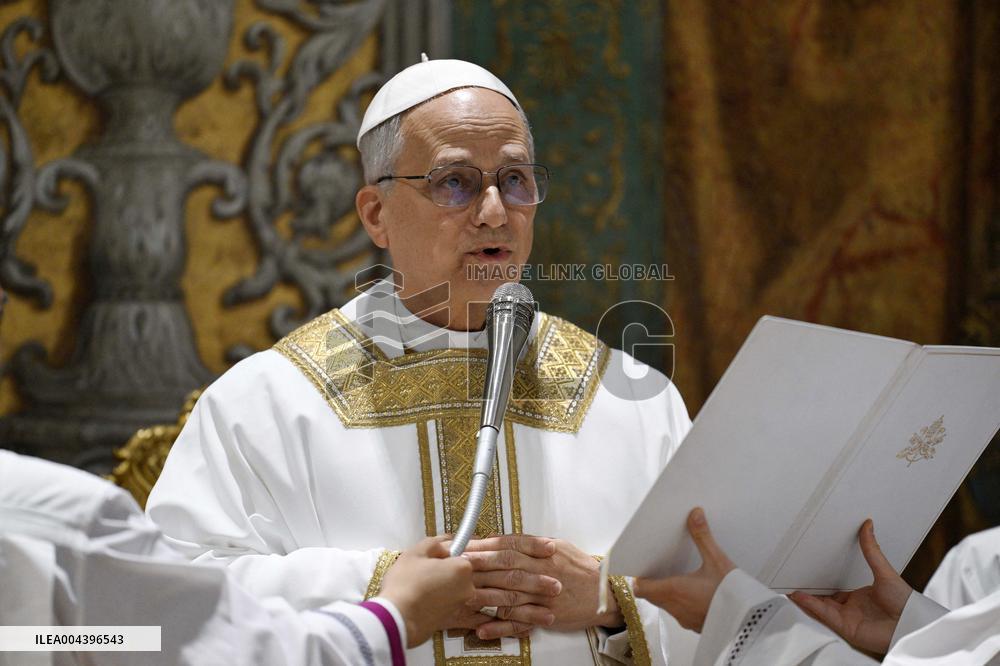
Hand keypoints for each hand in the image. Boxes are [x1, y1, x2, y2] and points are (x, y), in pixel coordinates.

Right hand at [380, 536, 475, 647]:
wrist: (398, 620)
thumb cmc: (405, 583)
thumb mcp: (415, 552)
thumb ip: (434, 543)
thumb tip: (443, 547)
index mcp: (462, 568)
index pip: (459, 555)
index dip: (443, 556)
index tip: (430, 559)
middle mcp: (467, 588)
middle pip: (457, 573)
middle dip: (442, 571)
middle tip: (421, 572)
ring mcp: (460, 605)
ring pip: (451, 588)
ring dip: (439, 586)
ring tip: (418, 587)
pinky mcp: (451, 620)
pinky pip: (445, 603)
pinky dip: (436, 600)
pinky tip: (419, 600)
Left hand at [463, 534, 621, 639]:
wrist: (606, 593)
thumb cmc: (582, 569)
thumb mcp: (560, 546)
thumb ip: (533, 544)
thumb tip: (506, 539)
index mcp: (545, 553)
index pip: (510, 546)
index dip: (486, 545)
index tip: (467, 544)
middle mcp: (543, 573)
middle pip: (506, 567)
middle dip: (480, 564)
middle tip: (457, 563)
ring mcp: (543, 597)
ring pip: (510, 594)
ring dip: (485, 594)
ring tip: (462, 593)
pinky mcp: (546, 617)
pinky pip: (520, 623)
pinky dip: (500, 627)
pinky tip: (483, 628)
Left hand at [632, 507, 734, 631]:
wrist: (751, 623)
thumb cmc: (734, 596)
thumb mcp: (717, 561)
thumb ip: (702, 537)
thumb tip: (694, 515)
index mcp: (674, 590)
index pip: (641, 588)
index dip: (639, 577)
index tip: (643, 566)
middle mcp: (676, 607)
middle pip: (651, 596)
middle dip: (652, 583)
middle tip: (659, 567)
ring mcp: (685, 619)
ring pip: (665, 606)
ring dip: (666, 593)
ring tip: (676, 577)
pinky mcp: (697, 626)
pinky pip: (680, 613)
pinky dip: (680, 603)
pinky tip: (694, 592)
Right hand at [789, 519, 910, 655]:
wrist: (912, 624)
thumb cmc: (905, 602)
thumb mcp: (885, 571)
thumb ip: (871, 550)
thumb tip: (868, 526)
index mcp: (860, 597)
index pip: (835, 591)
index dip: (821, 583)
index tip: (808, 572)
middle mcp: (852, 609)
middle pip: (823, 600)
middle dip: (808, 592)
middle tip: (792, 581)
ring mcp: (847, 619)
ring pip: (820, 608)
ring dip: (805, 599)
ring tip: (789, 589)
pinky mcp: (845, 628)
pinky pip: (824, 615)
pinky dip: (811, 606)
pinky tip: (799, 597)